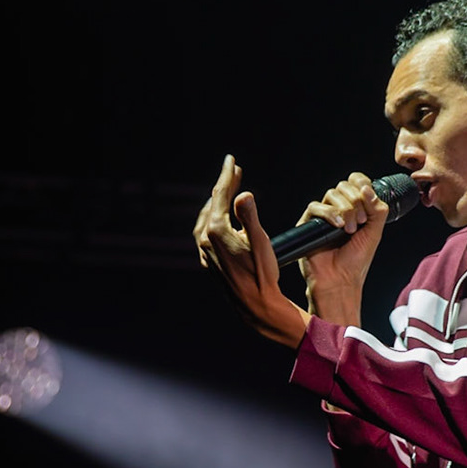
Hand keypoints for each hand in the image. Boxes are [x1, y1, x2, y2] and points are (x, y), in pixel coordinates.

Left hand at [194, 155, 310, 347]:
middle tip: (233, 171)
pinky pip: (206, 233)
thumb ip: (250, 217)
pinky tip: (221, 220)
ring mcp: (205, 252)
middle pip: (212, 204)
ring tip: (227, 190)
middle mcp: (205, 240)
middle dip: (223, 186)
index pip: (220, 195)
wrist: (255, 306)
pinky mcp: (209, 262)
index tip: (232, 161)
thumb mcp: (260, 243)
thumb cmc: (261, 275)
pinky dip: (214, 219)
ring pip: (207, 218)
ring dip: (217, 202)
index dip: (227, 176)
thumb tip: (243, 195)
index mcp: (216, 231)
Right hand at [295, 173, 385, 325]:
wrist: (340, 280)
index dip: (362, 184)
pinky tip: (338, 226)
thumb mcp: (375, 232)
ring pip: (332, 194)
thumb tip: (366, 188)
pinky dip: (329, 213)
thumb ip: (378, 208)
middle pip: (345, 186)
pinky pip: (316, 207)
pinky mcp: (309, 224)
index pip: (356, 182)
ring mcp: (324, 216)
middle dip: (356, 202)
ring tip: (349, 230)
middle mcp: (339, 209)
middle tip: (360, 223)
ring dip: (345, 210)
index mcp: (355, 208)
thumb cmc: (356, 261)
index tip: (368, 198)